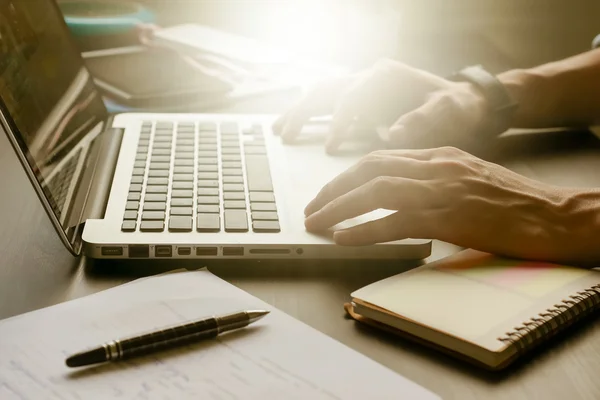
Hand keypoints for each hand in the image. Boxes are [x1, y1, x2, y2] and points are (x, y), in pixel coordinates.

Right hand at [273, 59, 488, 152]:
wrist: (463, 102)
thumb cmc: (457, 107)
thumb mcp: (450, 111)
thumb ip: (425, 119)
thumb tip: (394, 133)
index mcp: (387, 76)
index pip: (353, 96)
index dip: (340, 122)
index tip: (330, 147)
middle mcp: (370, 77)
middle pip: (327, 90)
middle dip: (304, 112)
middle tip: (286, 136)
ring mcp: (362, 86)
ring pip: (321, 94)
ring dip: (299, 112)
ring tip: (280, 132)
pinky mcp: (360, 99)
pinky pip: (326, 104)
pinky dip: (308, 115)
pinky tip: (292, 128)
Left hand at [304, 146, 594, 263]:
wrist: (555, 216)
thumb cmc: (513, 202)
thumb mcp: (467, 178)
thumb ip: (433, 180)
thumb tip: (399, 195)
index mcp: (439, 156)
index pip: (380, 157)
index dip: (347, 174)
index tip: (328, 190)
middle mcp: (436, 167)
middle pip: (369, 168)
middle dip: (334, 187)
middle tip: (312, 207)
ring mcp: (443, 190)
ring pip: (376, 191)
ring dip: (340, 207)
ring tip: (316, 221)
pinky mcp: (452, 218)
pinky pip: (397, 220)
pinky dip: (366, 228)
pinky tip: (344, 237)